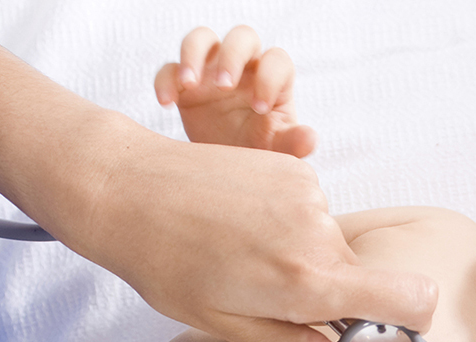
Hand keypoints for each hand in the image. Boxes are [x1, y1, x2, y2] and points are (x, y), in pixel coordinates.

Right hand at [155, 25, 315, 156]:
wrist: (226, 170)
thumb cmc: (259, 155)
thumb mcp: (278, 154)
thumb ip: (294, 144)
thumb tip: (310, 137)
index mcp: (273, 80)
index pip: (277, 61)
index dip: (269, 78)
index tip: (260, 109)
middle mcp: (244, 67)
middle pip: (242, 37)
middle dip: (233, 56)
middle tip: (224, 87)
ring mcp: (211, 70)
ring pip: (203, 38)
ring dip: (193, 55)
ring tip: (189, 85)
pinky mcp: (183, 83)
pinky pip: (169, 67)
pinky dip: (165, 80)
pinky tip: (167, 103)